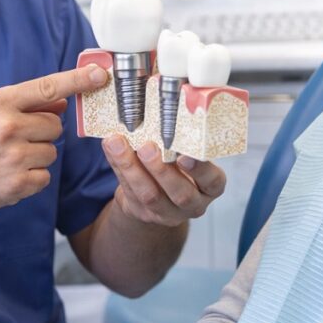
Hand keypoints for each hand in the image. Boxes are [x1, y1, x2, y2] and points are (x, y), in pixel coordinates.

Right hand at [0, 64, 108, 214]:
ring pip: (52, 152)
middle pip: (54, 125)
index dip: (78, 80)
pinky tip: (6, 174)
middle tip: (13, 138)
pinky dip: (31, 177)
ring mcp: (13, 158)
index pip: (48, 87)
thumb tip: (61, 101)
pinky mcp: (16, 186)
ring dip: (37, 155)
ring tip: (6, 157)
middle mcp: (8, 127)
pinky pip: (44, 177)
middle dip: (40, 131)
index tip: (101, 74)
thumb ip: (20, 104)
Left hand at [101, 136, 225, 226]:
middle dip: (161, 170)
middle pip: (180, 194)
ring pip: (150, 195)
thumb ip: (181, 141)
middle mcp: (193, 203)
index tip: (185, 156)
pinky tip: (110, 148)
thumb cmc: (178, 165)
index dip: (200, 170)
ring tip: (118, 144)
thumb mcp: (187, 155)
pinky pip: (128, 191)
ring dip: (132, 168)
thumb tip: (165, 109)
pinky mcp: (143, 213)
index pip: (212, 181)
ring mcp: (168, 213)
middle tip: (147, 147)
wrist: (156, 194)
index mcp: (210, 186)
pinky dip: (118, 167)